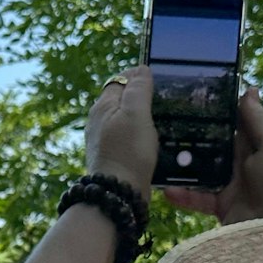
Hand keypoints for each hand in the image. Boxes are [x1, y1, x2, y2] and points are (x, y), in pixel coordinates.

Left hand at [84, 66, 157, 190]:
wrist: (118, 194)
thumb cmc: (128, 152)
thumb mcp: (136, 114)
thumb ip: (138, 89)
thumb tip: (141, 69)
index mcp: (102, 106)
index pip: (120, 79)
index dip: (139, 77)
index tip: (159, 83)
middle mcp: (99, 121)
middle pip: (122, 100)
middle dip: (141, 97)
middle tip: (163, 102)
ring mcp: (104, 140)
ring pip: (125, 119)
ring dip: (142, 118)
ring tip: (161, 121)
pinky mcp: (113, 156)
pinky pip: (128, 137)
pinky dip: (139, 135)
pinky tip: (151, 142)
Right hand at [162, 87, 262, 223]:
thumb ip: (258, 119)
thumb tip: (249, 89)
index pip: (239, 122)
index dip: (219, 110)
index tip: (193, 96)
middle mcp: (248, 163)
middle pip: (217, 144)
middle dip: (196, 134)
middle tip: (166, 121)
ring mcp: (235, 186)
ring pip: (204, 169)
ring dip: (185, 163)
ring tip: (160, 152)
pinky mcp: (223, 207)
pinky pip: (198, 197)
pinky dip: (183, 194)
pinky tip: (166, 188)